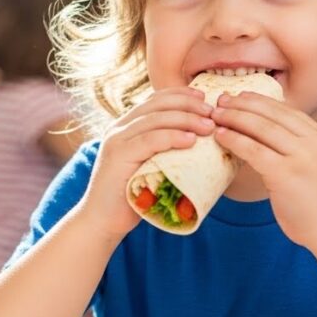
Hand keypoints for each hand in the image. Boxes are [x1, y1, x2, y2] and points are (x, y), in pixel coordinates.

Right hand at [77, 87, 214, 241]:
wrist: (103, 221)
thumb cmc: (131, 197)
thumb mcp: (150, 166)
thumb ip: (164, 152)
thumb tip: (199, 145)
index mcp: (126, 126)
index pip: (155, 100)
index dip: (181, 95)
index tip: (205, 99)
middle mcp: (119, 128)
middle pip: (158, 104)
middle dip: (188, 105)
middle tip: (213, 113)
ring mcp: (117, 141)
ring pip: (156, 119)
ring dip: (186, 119)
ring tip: (209, 127)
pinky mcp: (118, 156)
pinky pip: (150, 140)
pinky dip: (172, 137)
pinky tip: (191, 140)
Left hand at [211, 92, 316, 247]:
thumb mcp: (314, 165)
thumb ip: (294, 148)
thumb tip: (260, 137)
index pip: (285, 109)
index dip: (258, 101)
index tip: (238, 96)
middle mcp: (313, 141)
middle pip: (271, 114)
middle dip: (242, 104)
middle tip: (219, 100)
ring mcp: (301, 157)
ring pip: (261, 128)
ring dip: (234, 118)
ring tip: (215, 115)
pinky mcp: (286, 174)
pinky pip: (253, 150)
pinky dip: (234, 140)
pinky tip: (221, 136)